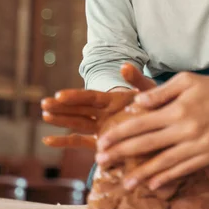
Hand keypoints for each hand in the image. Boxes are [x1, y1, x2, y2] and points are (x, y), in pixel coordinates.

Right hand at [41, 64, 155, 148]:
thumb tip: (125, 66)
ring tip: (44, 115)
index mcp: (112, 99)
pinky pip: (81, 142)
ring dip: (61, 119)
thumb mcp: (148, 91)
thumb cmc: (157, 105)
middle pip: (79, 109)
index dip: (75, 97)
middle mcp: (103, 113)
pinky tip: (48, 140)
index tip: (59, 95)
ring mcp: (101, 127)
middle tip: (44, 103)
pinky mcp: (102, 142)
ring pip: (77, 123)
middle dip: (62, 107)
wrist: (164, 125)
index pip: (90, 98)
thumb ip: (136, 80)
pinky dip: (65, 141)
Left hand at [96, 67, 208, 190]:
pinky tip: (153, 183)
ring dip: (142, 173)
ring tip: (125, 183)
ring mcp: (200, 145)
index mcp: (177, 109)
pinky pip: (185, 169)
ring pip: (165, 162)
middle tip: (102, 161)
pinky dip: (168, 177)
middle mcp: (187, 129)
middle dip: (122, 154)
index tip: (102, 142)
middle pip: (147, 145)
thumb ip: (159, 93)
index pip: (141, 124)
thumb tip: (136, 104)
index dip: (119, 134)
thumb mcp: (184, 80)